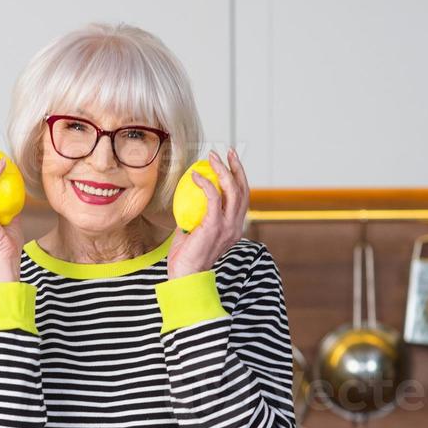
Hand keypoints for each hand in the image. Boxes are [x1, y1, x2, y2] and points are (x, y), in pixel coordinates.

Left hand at [166, 148, 249, 279]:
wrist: (185, 276)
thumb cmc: (185, 258)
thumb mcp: (192, 233)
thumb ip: (194, 217)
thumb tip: (187, 199)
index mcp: (234, 229)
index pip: (242, 199)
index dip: (238, 178)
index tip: (229, 163)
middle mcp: (235, 227)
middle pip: (243, 190)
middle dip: (237, 167)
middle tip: (227, 152)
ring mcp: (228, 226)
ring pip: (233, 190)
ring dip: (223, 169)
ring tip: (212, 157)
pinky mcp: (215, 226)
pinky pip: (214, 197)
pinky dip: (205, 183)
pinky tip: (194, 175)